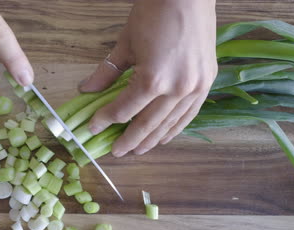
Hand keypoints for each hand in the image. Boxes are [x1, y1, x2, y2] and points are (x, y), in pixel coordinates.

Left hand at [79, 0, 217, 156]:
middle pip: (147, 124)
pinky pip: (189, 115)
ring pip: (169, 124)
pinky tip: (164, 137)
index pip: (124, 110)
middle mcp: (177, 90)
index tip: (93, 127)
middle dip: (128, 140)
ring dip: (151, 140)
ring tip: (137, 150)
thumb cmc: (154, 13)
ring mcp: (195, 88)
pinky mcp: (206, 83)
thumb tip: (87, 90)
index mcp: (153, 79)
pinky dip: (174, 128)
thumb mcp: (125, 44)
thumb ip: (106, 72)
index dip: (106, 120)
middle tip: (115, 152)